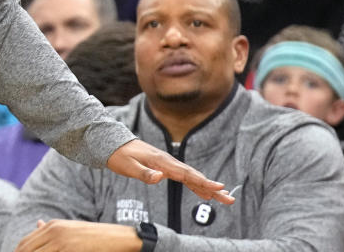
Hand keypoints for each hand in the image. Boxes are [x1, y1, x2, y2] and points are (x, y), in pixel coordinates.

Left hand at [15, 220, 141, 251]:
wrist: (117, 239)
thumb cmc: (93, 236)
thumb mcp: (70, 229)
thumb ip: (51, 229)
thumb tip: (37, 223)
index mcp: (52, 226)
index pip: (25, 243)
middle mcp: (53, 231)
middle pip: (26, 250)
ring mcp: (61, 242)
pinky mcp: (69, 251)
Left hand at [107, 139, 233, 204]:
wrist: (114, 144)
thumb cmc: (120, 156)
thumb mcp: (128, 166)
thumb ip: (144, 173)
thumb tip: (161, 177)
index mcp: (161, 162)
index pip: (186, 174)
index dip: (203, 181)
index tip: (219, 187)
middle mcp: (168, 162)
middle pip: (194, 176)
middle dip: (212, 187)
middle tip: (229, 199)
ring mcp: (167, 164)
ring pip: (191, 177)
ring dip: (207, 187)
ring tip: (224, 198)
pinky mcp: (165, 167)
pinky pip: (184, 177)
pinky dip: (196, 184)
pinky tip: (204, 192)